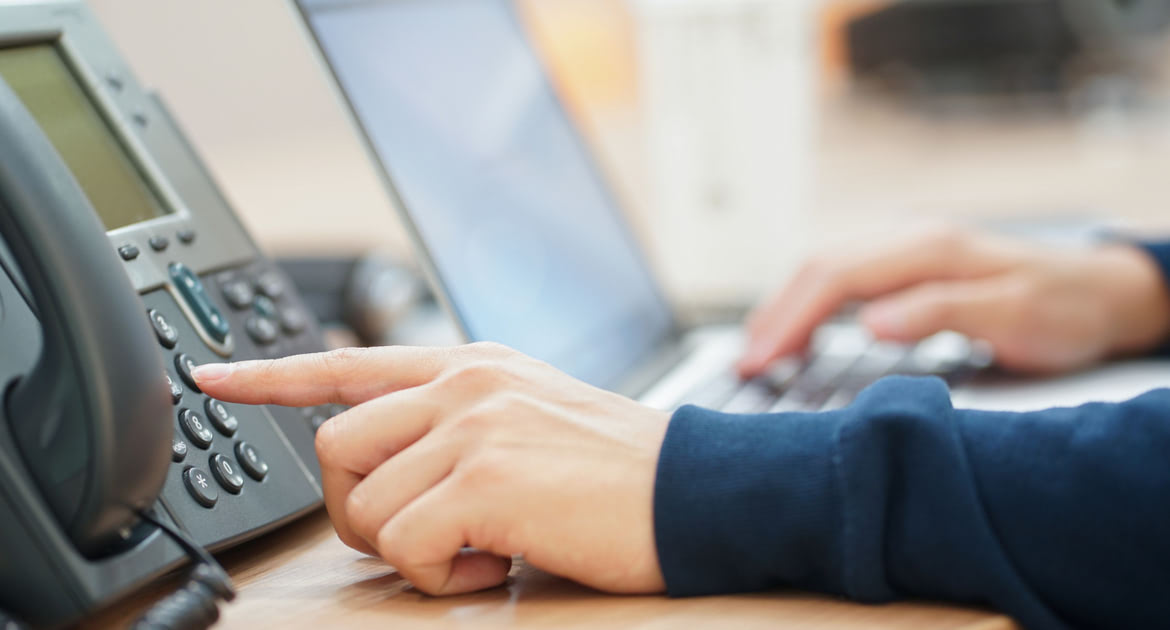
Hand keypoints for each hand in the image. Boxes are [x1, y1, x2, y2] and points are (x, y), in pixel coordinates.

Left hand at [193, 343, 669, 595]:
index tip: (212, 378)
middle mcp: (463, 385)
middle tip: (420, 533)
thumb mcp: (531, 414)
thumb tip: (395, 454)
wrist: (695, 490)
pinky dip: (442, 575)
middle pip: (336, 447)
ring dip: (413, 550)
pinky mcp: (487, 481)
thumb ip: (460, 417)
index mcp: (469, 364)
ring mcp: (473, 428)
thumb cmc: (617, 468)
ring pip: (366, 507)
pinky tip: (496, 564)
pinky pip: (405, 546)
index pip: (348, 362)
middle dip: (358, 509)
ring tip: (480, 548)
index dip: (271, 376)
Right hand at [738, 227, 1169, 377]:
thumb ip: (940, 313)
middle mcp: (909, 239)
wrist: (1101, 291)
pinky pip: (841, 275)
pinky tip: (800, 329)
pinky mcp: (907, 263)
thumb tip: (867, 321)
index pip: (835, 277)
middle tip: (744, 363)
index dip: (790, 319)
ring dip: (785, 306)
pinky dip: (809, 302)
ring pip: (823, 267)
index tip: (760, 360)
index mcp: (928, 250)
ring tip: (759, 350)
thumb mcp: (1013, 315)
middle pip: (817, 266)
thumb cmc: (1064, 308)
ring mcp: (906, 247)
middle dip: (773, 314)